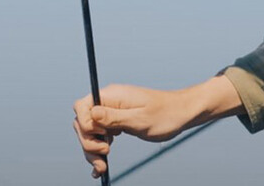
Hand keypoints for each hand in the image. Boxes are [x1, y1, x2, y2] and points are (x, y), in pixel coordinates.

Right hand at [73, 76, 243, 178]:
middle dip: (88, 142)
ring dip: (92, 150)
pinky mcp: (117, 123)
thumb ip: (113, 117)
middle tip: (105, 154)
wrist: (182, 114)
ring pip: (90, 133)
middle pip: (82, 123)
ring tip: (102, 167)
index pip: (81, 107)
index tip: (102, 136)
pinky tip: (100, 166)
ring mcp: (112, 113)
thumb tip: (90, 114)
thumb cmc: (166, 114)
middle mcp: (108, 102)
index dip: (85, 124)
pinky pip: (101, 136)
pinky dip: (98, 151)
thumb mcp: (139, 119)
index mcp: (111, 96)